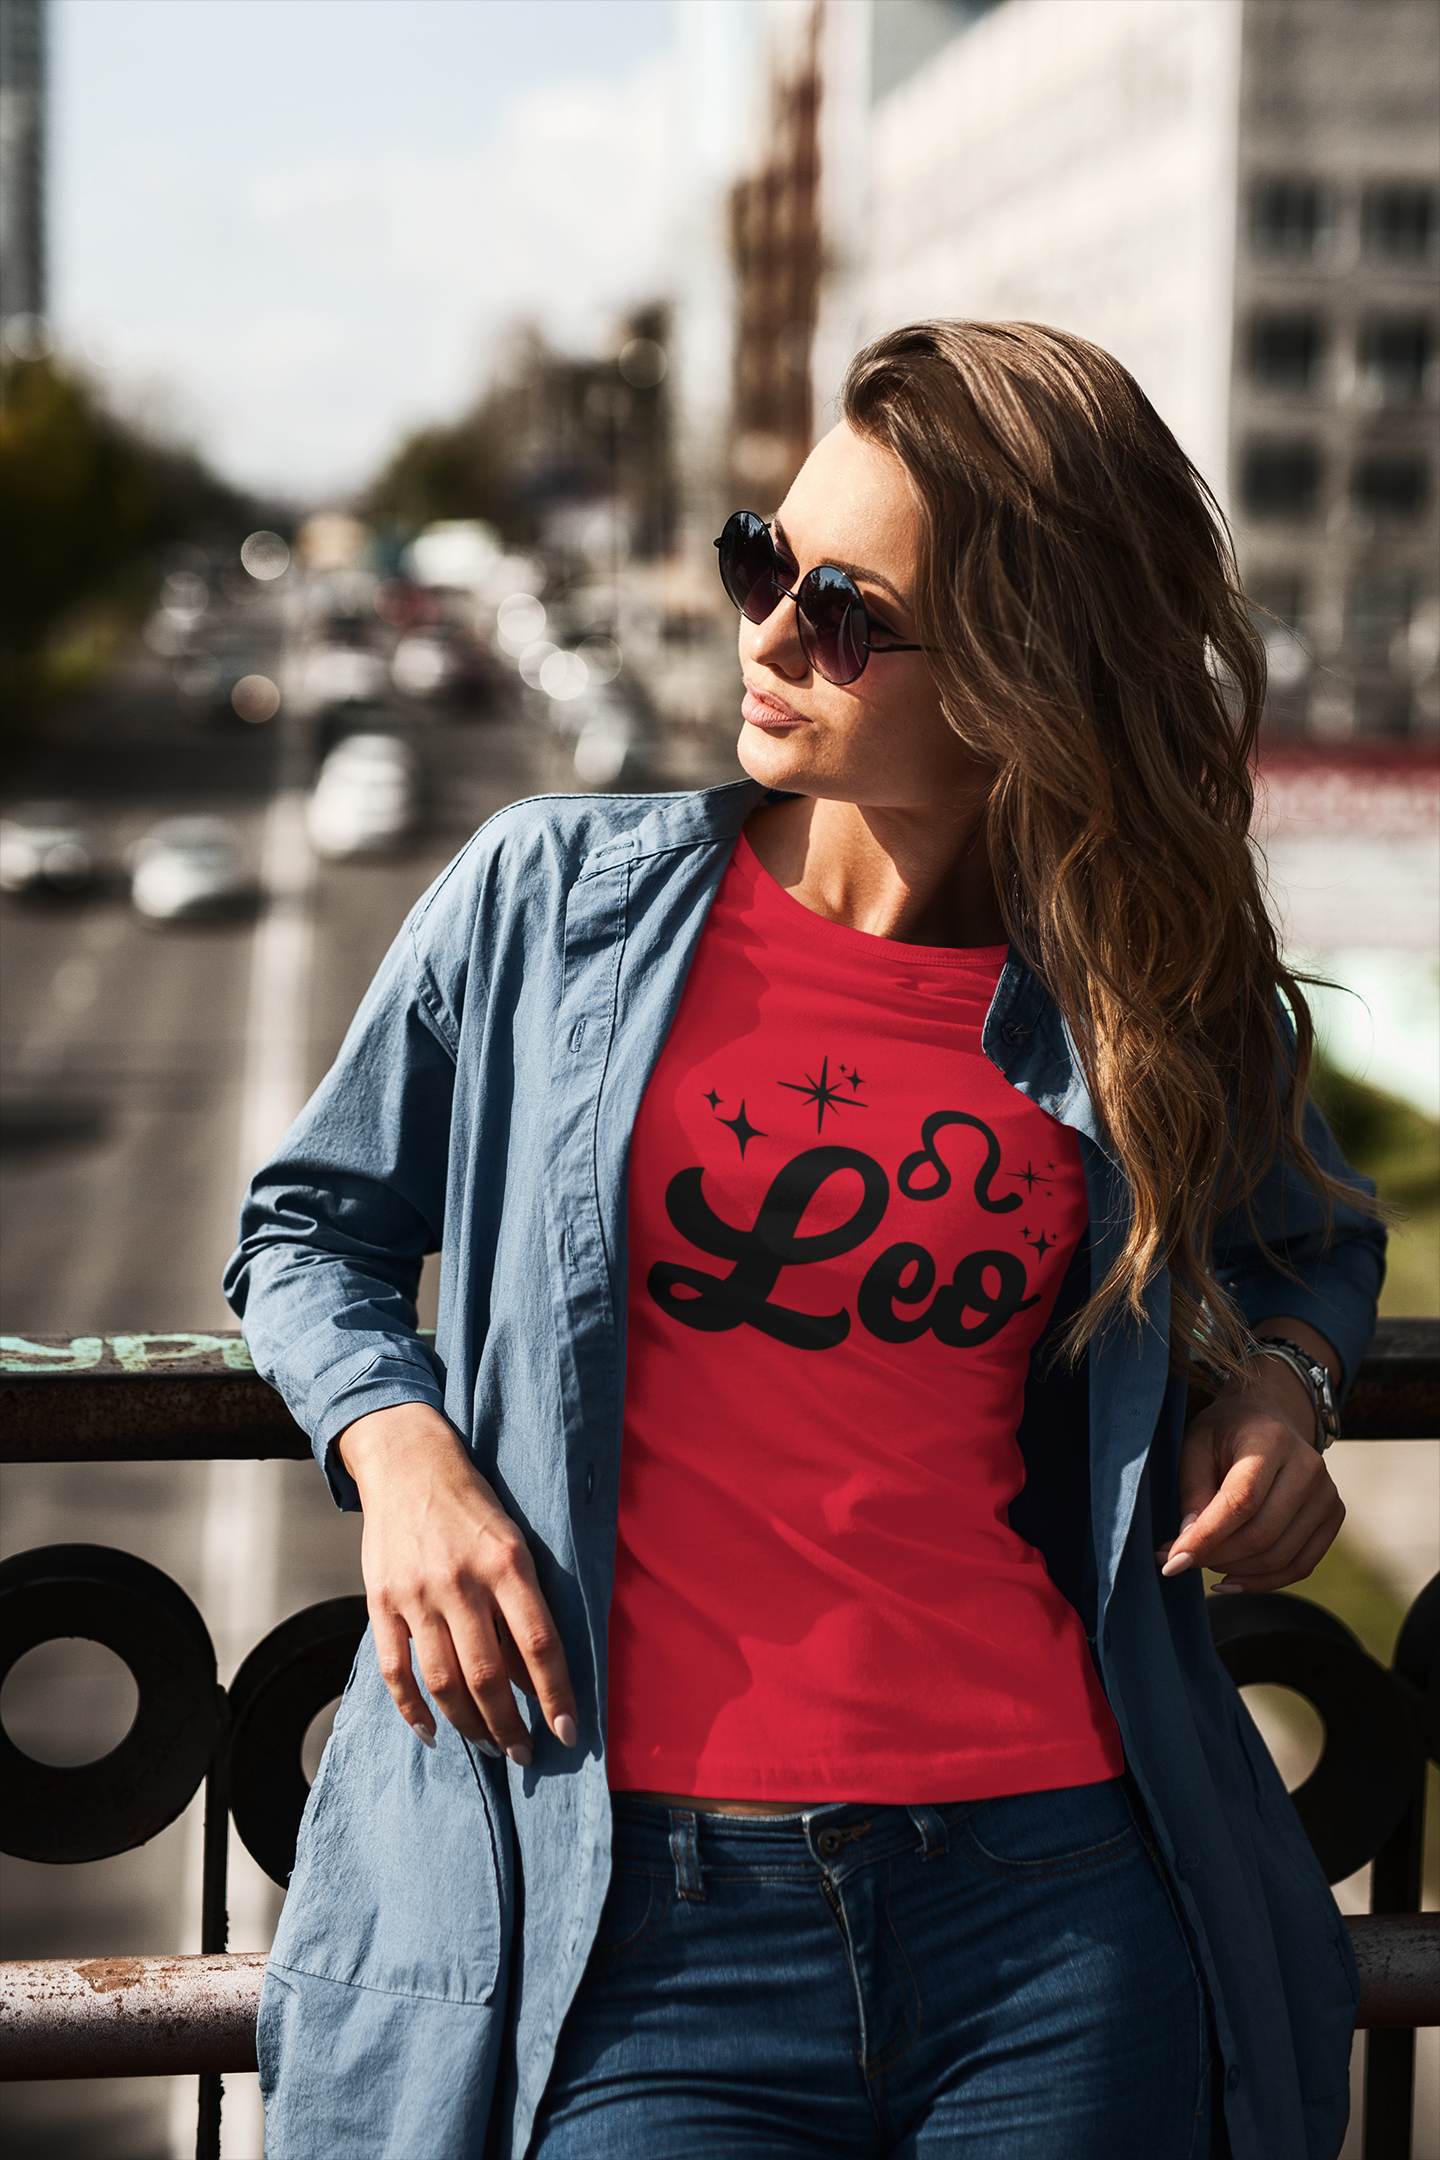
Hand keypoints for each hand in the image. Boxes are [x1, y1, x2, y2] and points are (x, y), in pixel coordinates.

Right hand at [338, 1401, 577, 1762]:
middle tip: (524, 1752)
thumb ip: (523, 1602)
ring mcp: (416, 1594)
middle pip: (490, 1675)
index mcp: (507, 1561)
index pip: (540, 1644)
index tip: (567, 1732)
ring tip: (489, 1744)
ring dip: (470, 1724)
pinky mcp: (381, 1602)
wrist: (406, 1460)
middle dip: (511, 1725)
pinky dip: (412, 1710)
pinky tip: (433, 1730)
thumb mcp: (514, 1539)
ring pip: (444, 1682)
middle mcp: (461, 1581)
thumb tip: (535, 1673)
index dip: (556, 1696)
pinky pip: (395, 1671)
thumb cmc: (471, 1501)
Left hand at [1157, 1327, 1344, 1593]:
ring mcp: (1327, 1494)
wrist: (1270, 1417)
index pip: (1241, 1501)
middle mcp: (1308, 1467)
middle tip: (1178, 1561)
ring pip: (1281, 1556)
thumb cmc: (1225, 1434)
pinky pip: (1301, 1565)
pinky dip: (1264, 1582)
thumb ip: (1192, 1493)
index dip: (1206, 1537)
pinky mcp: (1333, 1516)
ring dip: (1235, 1571)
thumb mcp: (1196, 1447)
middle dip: (1215, 1557)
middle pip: (1262, 1534)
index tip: (1170, 1561)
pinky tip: (1230, 1580)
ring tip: (1203, 1563)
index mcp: (1270, 1441)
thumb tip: (1185, 1547)